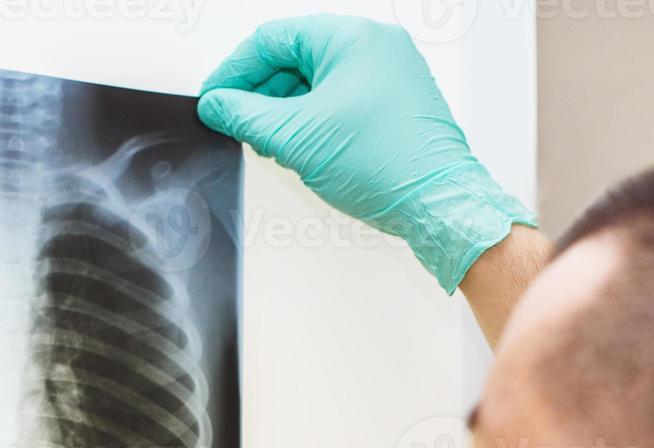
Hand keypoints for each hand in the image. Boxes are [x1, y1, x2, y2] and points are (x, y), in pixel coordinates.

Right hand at [198, 14, 535, 292]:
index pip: (273, 40)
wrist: (439, 203)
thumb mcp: (297, 138)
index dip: (234, 71)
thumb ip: (246, 116)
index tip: (215, 99)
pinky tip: (302, 147)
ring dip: (287, 109)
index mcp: (352, 38)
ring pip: (318, 80)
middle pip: (295, 57)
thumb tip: (218, 105)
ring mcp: (389, 73)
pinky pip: (342, 97)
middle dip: (262, 93)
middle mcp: (375, 46)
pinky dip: (314, 118)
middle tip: (238, 124)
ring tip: (271, 143)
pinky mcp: (395, 102)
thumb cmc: (387, 164)